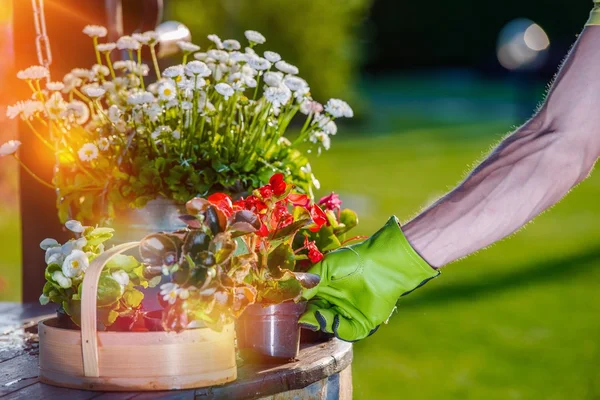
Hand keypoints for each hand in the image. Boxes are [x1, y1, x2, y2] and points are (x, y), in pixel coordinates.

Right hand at [299, 216, 438, 341]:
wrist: (382, 263)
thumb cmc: (354, 260)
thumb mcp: (326, 267)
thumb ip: (309, 282)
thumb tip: (295, 296)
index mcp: (325, 290)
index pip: (307, 303)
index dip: (299, 306)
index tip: (290, 308)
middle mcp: (335, 303)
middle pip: (316, 316)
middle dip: (309, 317)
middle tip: (302, 316)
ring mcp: (348, 314)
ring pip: (329, 324)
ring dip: (322, 322)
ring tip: (317, 316)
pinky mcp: (362, 323)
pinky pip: (347, 331)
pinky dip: (339, 328)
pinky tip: (334, 320)